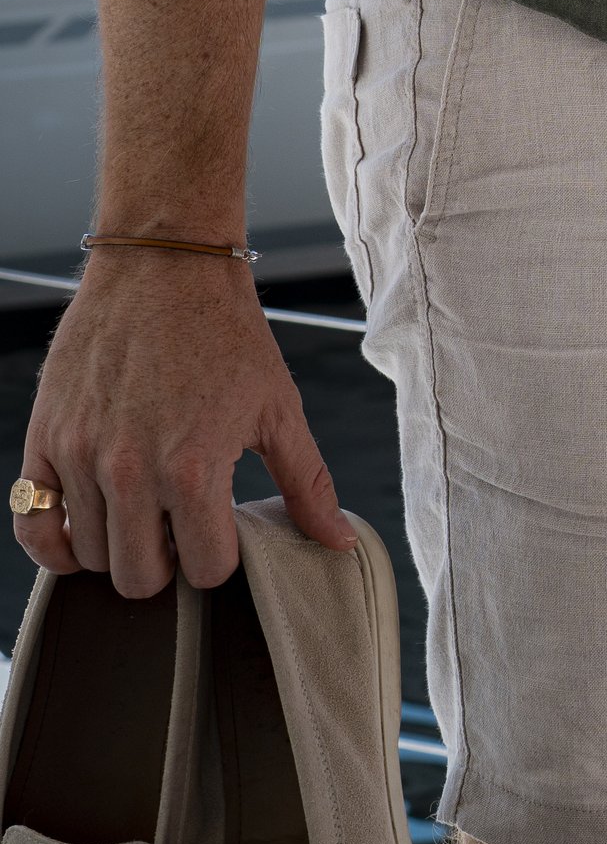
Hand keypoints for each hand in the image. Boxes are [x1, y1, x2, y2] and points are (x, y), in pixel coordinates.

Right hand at [14, 257, 354, 592]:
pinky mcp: (44, 439)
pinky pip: (31, 525)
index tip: (223, 526)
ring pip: (89, 559)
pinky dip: (53, 544)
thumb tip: (339, 540)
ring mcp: (80, 456)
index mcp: (194, 468)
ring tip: (146, 507)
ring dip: (120, 545)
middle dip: (168, 563)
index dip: (220, 554)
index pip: (205, 570)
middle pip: (139, 579)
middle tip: (181, 524)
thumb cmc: (226, 330)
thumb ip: (308, 482)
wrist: (166, 263)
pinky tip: (84, 529)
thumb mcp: (278, 406)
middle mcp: (130, 471)